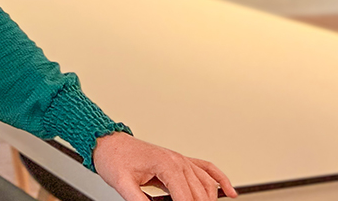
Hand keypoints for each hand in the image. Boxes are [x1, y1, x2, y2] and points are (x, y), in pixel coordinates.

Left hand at [93, 132, 237, 200]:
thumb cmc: (114, 158)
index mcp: (166, 164)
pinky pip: (206, 169)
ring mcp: (181, 159)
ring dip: (208, 200)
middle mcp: (178, 160)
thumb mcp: (122, 184)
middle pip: (199, 194)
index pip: (186, 198)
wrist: (107, 142)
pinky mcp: (179, 160)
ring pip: (206, 185)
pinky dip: (220, 180)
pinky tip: (229, 192)